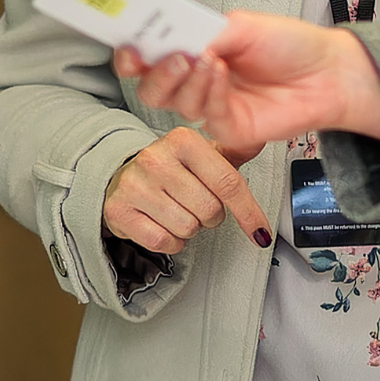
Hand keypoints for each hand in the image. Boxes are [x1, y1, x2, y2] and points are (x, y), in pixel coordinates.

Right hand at [103, 127, 270, 253]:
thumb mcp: (204, 155)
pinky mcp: (119, 210)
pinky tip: (163, 224)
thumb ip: (236, 151)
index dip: (248, 212)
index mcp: (182, 140)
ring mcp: (134, 184)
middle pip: (209, 210)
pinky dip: (170, 241)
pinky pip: (163, 242)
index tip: (260, 232)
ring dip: (189, 229)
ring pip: (187, 228)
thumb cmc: (172, 170)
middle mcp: (155, 158)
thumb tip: (259, 138)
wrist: (123, 179)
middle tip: (196, 205)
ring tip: (176, 211)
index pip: (227, 182)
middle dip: (211, 216)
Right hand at [115, 12, 379, 155]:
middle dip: (152, 72)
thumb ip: (203, 31)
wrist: (327, 73)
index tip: (127, 42)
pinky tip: (222, 73)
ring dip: (186, 79)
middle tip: (170, 57)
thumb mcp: (241, 25)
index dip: (130, 51)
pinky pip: (205, 114)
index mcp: (191, 48)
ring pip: (173, 102)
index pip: (147, 53)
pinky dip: (210, 91)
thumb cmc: (288, 45)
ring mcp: (208, 105)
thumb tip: (171, 39)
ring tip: (208, 59)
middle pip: (149, 85)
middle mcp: (194, 79)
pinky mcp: (227, 128)